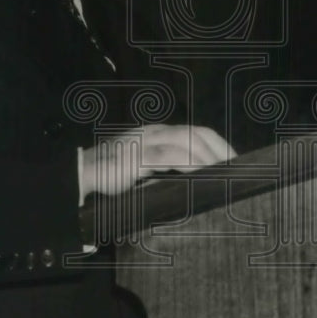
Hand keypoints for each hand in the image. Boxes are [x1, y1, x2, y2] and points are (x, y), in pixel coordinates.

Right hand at [81, 124, 234, 197]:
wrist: (80, 175)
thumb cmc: (110, 177)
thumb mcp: (141, 170)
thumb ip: (162, 171)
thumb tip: (190, 185)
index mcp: (156, 133)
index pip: (194, 132)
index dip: (216, 144)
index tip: (233, 161)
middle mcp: (154, 132)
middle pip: (197, 132)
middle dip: (220, 149)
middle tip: (236, 168)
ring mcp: (146, 141)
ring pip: (188, 141)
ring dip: (210, 157)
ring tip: (224, 173)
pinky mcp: (138, 156)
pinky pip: (170, 156)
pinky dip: (190, 164)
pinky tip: (202, 175)